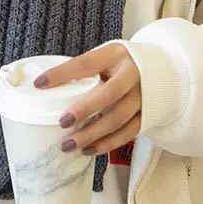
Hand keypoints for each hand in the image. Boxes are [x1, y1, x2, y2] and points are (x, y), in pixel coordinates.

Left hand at [32, 42, 140, 156]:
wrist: (163, 69)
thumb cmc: (121, 64)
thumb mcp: (106, 57)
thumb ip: (85, 71)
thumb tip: (47, 88)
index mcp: (115, 54)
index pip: (86, 63)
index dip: (62, 74)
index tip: (40, 84)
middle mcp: (132, 74)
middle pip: (108, 94)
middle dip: (84, 110)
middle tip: (62, 122)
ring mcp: (143, 96)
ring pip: (117, 118)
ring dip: (92, 134)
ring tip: (69, 144)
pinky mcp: (148, 115)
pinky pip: (127, 133)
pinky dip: (107, 144)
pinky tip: (88, 149)